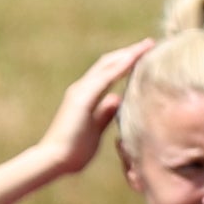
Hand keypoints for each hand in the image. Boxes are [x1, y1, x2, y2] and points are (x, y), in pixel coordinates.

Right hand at [42, 40, 150, 169]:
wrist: (54, 160)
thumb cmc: (74, 151)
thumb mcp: (96, 129)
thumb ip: (105, 113)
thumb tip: (117, 98)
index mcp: (85, 96)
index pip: (108, 72)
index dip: (125, 61)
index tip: (145, 54)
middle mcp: (81, 89)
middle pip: (108, 63)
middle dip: (129, 52)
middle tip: (149, 43)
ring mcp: (80, 92)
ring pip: (107, 65)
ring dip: (127, 54)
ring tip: (146, 46)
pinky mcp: (82, 98)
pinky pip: (105, 78)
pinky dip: (120, 66)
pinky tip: (134, 59)